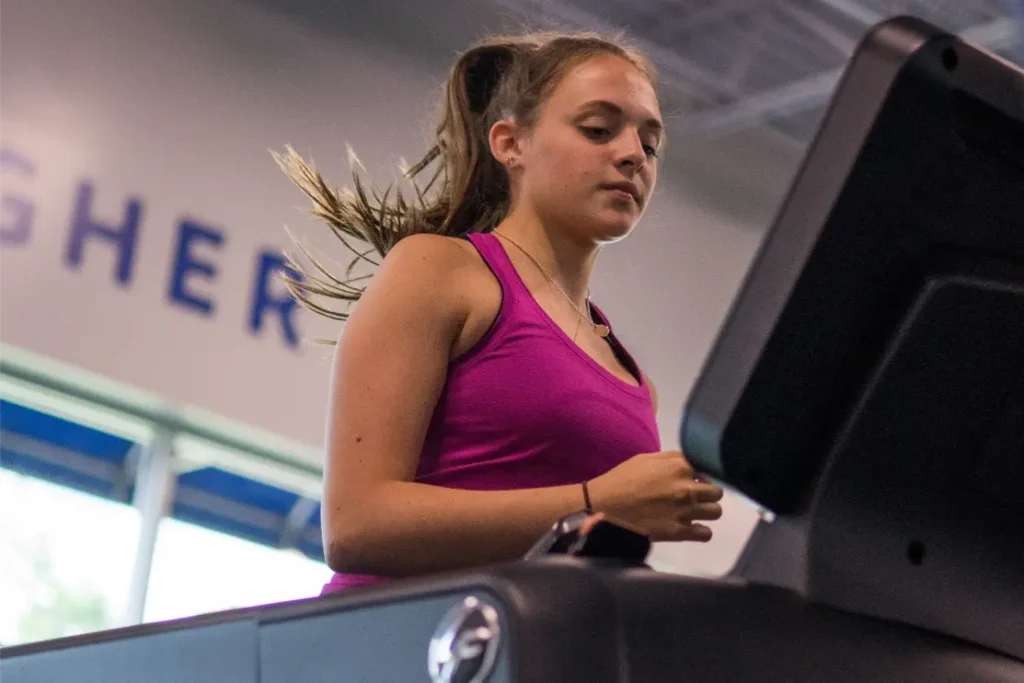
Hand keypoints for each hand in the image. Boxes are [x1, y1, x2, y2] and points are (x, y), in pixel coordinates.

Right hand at [586, 451, 723, 542]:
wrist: (603, 506)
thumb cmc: (622, 479)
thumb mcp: (646, 459)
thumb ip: (672, 458)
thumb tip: (692, 462)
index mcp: (680, 466)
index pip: (710, 469)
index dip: (703, 475)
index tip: (695, 480)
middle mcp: (687, 488)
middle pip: (717, 492)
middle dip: (707, 494)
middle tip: (693, 497)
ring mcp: (685, 511)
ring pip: (716, 512)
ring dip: (706, 512)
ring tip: (692, 513)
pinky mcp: (679, 532)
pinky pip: (706, 534)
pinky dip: (701, 532)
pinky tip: (690, 528)